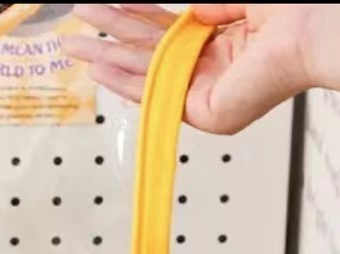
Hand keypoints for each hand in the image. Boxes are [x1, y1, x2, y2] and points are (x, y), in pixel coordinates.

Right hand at [61, 5, 338, 134]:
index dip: (130, 17)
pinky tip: (101, 72)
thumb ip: (204, 4)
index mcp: (220, 39)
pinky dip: (125, 83)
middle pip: (145, 53)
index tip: (100, 10)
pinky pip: (157, 95)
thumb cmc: (295, 9)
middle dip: (107, 40)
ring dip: (106, 61)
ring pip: (144, 74)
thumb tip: (182, 13)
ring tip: (74, 49)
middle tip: (72, 33)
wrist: (312, 27)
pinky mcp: (205, 112)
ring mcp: (205, 92)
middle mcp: (210, 68)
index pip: (163, 31)